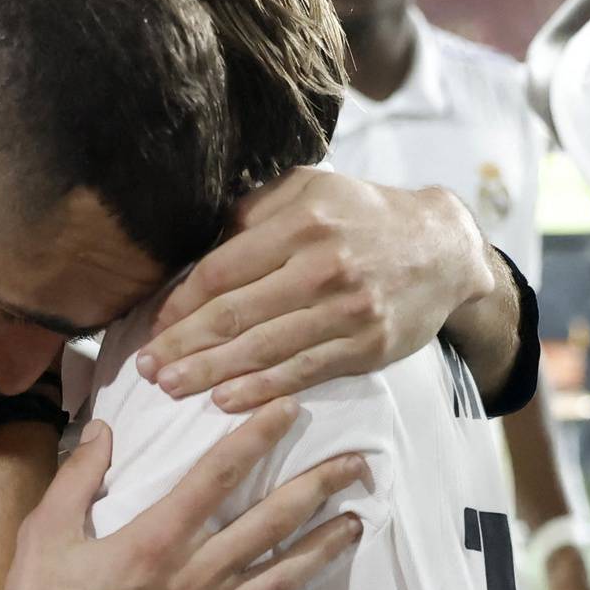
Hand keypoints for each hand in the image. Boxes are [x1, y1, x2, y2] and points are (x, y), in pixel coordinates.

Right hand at [0, 402, 364, 589]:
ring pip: (281, 578)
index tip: (288, 408)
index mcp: (155, 541)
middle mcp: (193, 579)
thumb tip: (103, 430)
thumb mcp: (44, 533)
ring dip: (323, 548)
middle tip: (356, 464)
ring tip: (355, 525)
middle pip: (271, 523)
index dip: (258, 436)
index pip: (219, 475)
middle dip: (319, 487)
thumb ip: (78, 477)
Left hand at [136, 169, 489, 411]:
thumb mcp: (311, 188)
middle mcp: (323, 266)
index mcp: (302, 222)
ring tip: (170, 387)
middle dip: (182, 345)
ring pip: (263, 348)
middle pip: (235, 313)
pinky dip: (261, 389)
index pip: (223, 269)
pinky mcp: (367, 347)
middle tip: (146, 368)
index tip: (153, 325)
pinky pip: (302, 372)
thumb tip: (202, 243)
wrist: (443, 248)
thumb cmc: (363, 215)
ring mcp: (347, 310)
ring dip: (210, 373)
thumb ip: (256, 210)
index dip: (181, 302)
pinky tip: (226, 401)